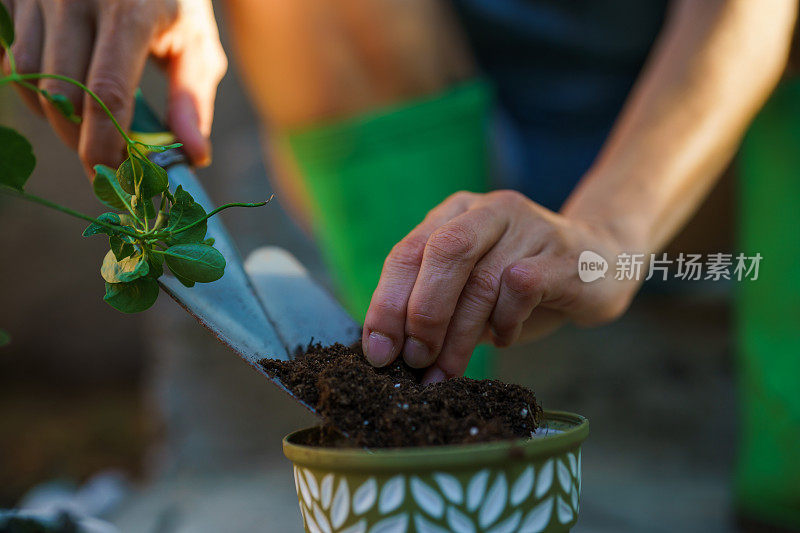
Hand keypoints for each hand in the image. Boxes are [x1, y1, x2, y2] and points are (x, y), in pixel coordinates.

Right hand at [0, 0, 225, 172]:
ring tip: (89, 117)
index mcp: (131, 10)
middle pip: (62, 96)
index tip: (114, 179)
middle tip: (109, 154)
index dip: (105, 146)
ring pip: (29, 80)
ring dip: (55, 114)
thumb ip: (193, 99)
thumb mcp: (196, 42)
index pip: (106, 94)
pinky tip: (63, 88)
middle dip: (81, 138)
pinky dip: (33, 86)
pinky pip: (11, 58)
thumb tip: (196, 158)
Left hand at [362, 190, 636, 382]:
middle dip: (423, 314)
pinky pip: (521, 288)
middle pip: (443, 253)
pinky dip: (504, 322)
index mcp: (454, 214)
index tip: (379, 352)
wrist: (602, 264)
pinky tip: (503, 337)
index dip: (387, 304)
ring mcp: (529, 227)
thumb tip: (388, 352)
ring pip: (481, 279)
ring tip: (447, 370)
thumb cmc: (522, 285)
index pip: (406, 252)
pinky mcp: (562, 255)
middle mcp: (488, 211)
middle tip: (416, 360)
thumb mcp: (469, 291)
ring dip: (458, 335)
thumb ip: (433, 307)